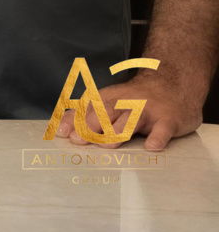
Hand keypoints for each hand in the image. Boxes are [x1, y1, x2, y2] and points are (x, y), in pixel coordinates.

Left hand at [53, 73, 205, 151]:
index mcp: (109, 99)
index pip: (88, 109)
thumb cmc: (135, 100)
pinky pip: (164, 129)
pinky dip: (158, 137)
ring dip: (119, 130)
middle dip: (91, 124)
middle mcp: (127, 103)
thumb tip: (59, 128)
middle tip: (79, 139)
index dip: (75, 120)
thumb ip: (85, 114)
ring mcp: (148, 111)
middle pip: (107, 112)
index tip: (62, 133)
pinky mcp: (169, 120)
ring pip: (132, 119)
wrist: (173, 84)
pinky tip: (151, 146)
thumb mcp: (109, 102)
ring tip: (108, 144)